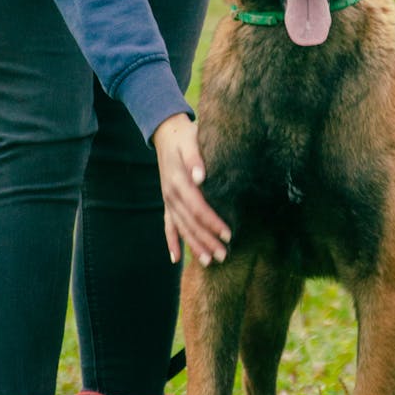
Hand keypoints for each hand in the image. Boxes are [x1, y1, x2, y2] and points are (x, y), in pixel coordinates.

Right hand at [151, 113, 230, 266]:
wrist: (166, 132)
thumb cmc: (185, 137)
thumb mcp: (191, 141)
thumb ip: (195, 158)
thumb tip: (200, 177)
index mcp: (179, 182)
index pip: (198, 208)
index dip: (213, 223)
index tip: (228, 235)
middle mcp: (171, 195)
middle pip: (190, 224)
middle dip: (206, 241)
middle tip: (223, 256)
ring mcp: (168, 200)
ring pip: (181, 228)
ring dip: (193, 246)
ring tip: (208, 261)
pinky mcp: (167, 201)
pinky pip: (167, 225)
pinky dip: (171, 241)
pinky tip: (176, 258)